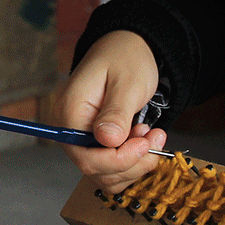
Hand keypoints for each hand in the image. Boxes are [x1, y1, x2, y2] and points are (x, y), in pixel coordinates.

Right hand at [49, 30, 165, 192]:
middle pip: (95, 169)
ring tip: (150, 136)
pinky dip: (131, 165)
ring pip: (105, 174)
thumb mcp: (126, 82)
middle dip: (131, 162)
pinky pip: (110, 169)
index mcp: (70, 114)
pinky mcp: (95, 143)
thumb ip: (116, 112)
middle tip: (154, 138)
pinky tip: (143, 143)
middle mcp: (71, 130)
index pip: (85, 156)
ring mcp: (82, 139)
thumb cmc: (125, 59)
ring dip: (134, 165)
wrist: (127, 49)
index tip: (145, 143)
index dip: (118, 160)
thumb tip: (108, 140)